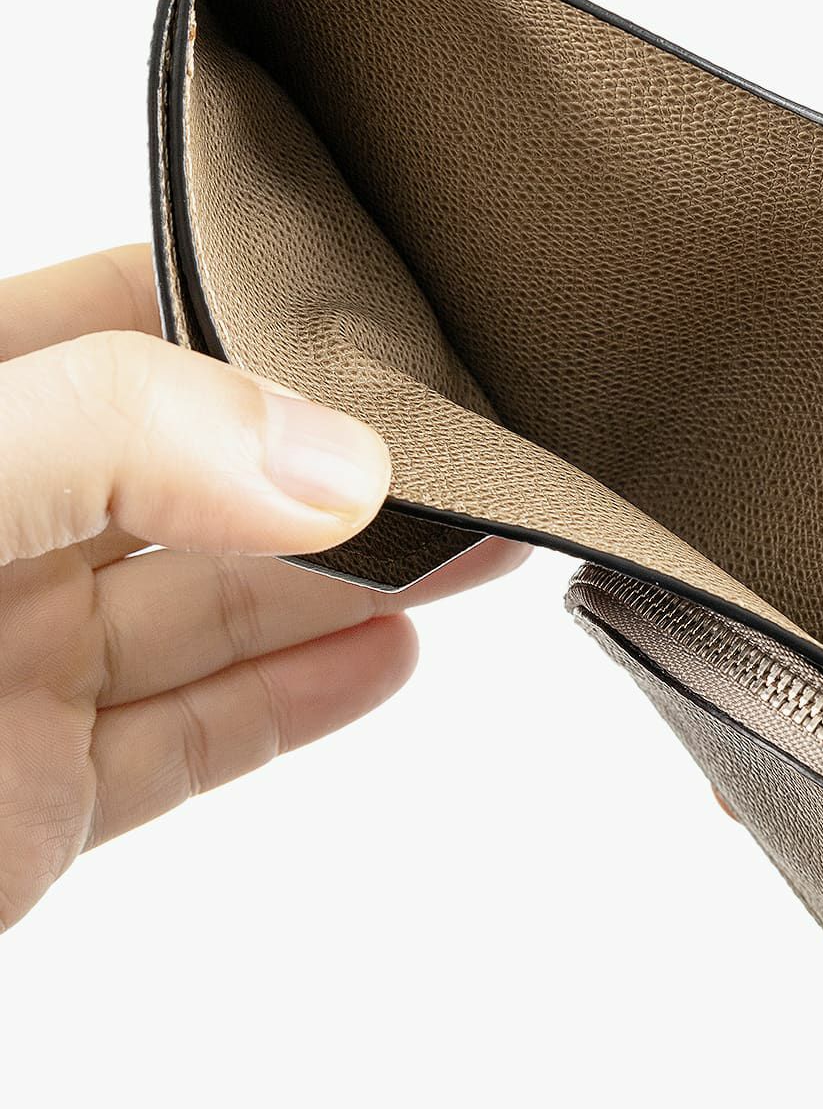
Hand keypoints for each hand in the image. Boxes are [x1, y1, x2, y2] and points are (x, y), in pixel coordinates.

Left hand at [0, 248, 526, 933]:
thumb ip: (117, 435)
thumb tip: (330, 461)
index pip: (128, 318)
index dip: (264, 311)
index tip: (404, 321)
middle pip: (211, 478)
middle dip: (352, 466)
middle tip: (488, 458)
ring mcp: (12, 668)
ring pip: (223, 609)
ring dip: (357, 581)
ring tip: (485, 548)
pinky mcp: (41, 797)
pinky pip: (196, 736)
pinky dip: (298, 701)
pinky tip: (391, 655)